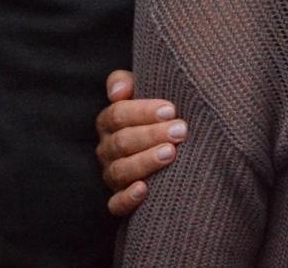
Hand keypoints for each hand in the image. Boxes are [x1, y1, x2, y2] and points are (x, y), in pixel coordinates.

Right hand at [95, 69, 186, 215]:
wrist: (171, 141)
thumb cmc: (159, 112)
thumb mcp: (144, 90)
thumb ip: (126, 82)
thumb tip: (118, 91)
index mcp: (109, 122)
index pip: (117, 115)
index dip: (142, 112)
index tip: (170, 109)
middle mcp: (107, 149)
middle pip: (121, 142)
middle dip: (151, 135)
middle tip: (180, 131)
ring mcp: (112, 175)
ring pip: (119, 171)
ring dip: (144, 162)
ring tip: (171, 153)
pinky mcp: (119, 199)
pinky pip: (116, 204)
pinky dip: (128, 198)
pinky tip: (144, 190)